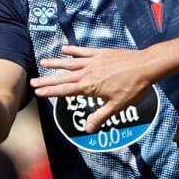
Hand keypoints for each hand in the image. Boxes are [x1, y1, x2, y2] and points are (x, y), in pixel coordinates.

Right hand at [30, 46, 155, 133]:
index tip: (37, 93)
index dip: (50, 92)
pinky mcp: (102, 53)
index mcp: (90, 86)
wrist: (146, 66)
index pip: (65, 90)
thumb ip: (100, 117)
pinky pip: (84, 51)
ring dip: (56, 63)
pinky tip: (64, 49)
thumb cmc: (133, 88)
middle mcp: (88, 72)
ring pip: (70, 62)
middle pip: (63, 77)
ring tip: (42, 62)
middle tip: (33, 81)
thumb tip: (87, 130)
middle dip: (47, 80)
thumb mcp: (117, 107)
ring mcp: (94, 61)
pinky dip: (74, 50)